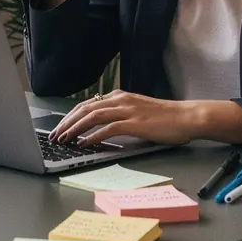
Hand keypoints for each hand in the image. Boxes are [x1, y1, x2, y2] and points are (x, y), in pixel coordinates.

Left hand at [51, 90, 199, 145]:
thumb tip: (99, 128)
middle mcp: (120, 100)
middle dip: (66, 122)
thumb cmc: (166, 118)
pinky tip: (83, 143)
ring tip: (63, 139)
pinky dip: (92, 136)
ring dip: (74, 128)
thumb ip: (120, 116)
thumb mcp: (137, 112)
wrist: (187, 117)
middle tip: (54, 135)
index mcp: (119, 97)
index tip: (59, 127)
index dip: (70, 116)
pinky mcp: (134, 123)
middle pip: (85, 108)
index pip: (87, 104)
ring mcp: (127, 110)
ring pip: (92, 116)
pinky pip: (107, 128)